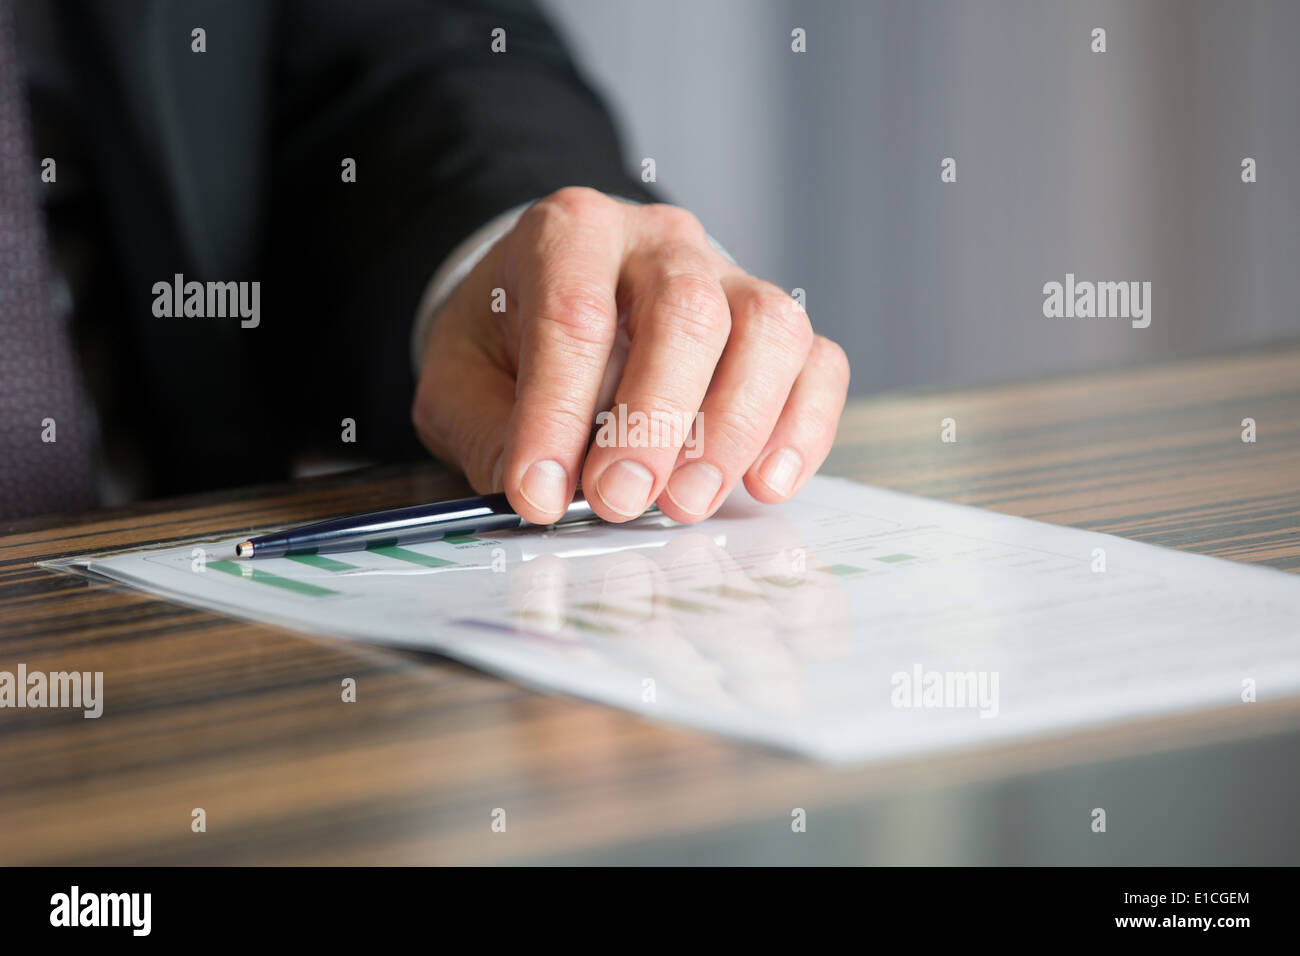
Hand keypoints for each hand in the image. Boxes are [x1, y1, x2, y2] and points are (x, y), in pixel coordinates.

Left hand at [412, 187, 849, 523]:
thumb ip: (487, 431)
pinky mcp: (774, 326)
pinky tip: (762, 484)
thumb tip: (541, 494)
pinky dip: (801, 429)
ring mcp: (730, 277)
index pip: (573, 313)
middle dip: (656, 420)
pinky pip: (817, 364)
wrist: (556, 298)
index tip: (540, 493)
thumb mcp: (460, 376)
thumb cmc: (508, 338)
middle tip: (621, 501)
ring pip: (768, 328)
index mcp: (570, 234)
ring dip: (734, 427)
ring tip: (687, 502)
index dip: (557, 412)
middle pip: (686, 311)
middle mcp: (660, 244)